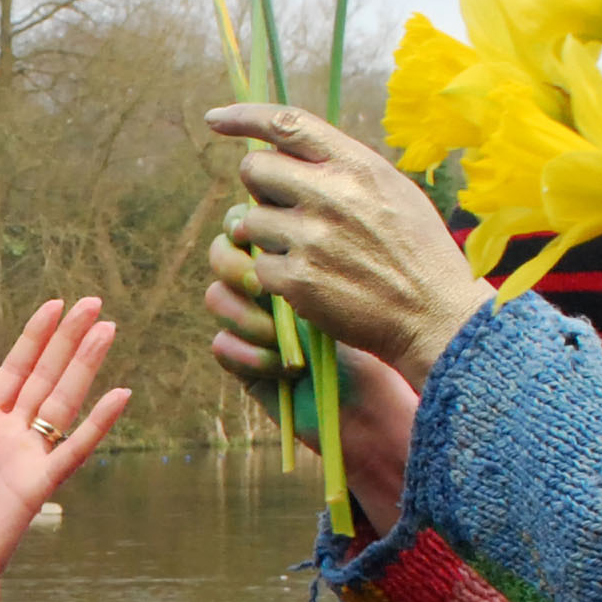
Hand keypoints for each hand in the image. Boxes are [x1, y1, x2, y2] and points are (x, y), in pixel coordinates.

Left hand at [0, 297, 129, 601]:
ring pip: (62, 402)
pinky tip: (119, 396)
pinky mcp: (37, 487)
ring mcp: (26, 459)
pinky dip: (96, 425)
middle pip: (45, 377)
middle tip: (94, 304)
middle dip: (68, 340)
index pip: (13, 371)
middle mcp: (8, 436)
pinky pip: (72, 451)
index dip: (34, 339)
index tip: (55, 305)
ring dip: (84, 366)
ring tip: (108, 329)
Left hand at [205, 102, 486, 376]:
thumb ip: (343, 169)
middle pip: (254, 169)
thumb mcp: (393, 191)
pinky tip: (309, 282)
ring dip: (265, 236)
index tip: (216, 119)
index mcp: (357, 165)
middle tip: (282, 208)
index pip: (287, 123)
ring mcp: (311, 238)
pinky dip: (275, 276)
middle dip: (259, 187)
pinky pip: (259, 266)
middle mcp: (331, 195)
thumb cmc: (417, 252)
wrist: (434, 315)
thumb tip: (287, 155)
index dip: (244, 116)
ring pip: (249, 221)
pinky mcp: (298, 281)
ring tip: (305, 251)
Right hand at [205, 248, 417, 528]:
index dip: (244, 224)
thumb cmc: (385, 331)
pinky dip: (248, 355)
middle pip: (221, 254)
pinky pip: (222, 345)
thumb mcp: (363, 269)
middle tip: (260, 283)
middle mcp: (270, 283)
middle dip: (234, 265)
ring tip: (282, 337)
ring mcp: (254, 323)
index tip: (264, 237)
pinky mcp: (246, 364)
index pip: (248, 221)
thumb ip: (329, 229)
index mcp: (295, 251)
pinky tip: (285, 368)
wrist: (385, 402)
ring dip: (245, 314)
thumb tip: (293, 199)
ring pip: (216, 297)